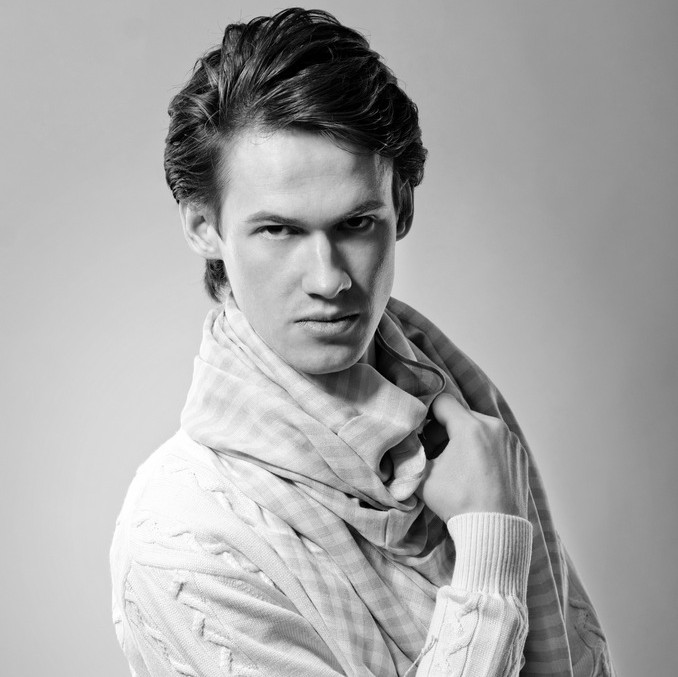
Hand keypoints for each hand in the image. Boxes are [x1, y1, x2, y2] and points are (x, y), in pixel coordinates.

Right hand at [416, 393, 529, 522]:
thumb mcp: (425, 478)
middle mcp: (495, 427)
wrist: (495, 532)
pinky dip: (485, 450)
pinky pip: (497, 442)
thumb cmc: (458, 503)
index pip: (442, 402)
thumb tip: (406, 445)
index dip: (428, 414)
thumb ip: (414, 454)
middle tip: (437, 452)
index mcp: (470, 427)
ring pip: (481, 428)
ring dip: (467, 439)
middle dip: (447, 430)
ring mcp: (511, 441)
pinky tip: (478, 473)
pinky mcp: (521, 456)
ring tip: (459, 465)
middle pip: (462, 415)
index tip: (423, 432)